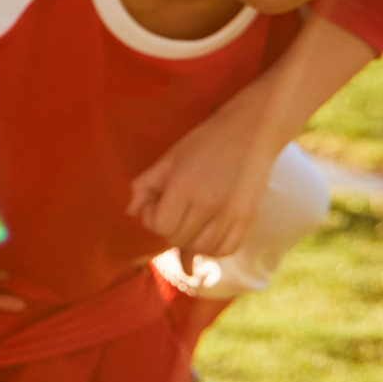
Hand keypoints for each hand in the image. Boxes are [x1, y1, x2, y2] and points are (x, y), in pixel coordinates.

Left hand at [129, 98, 276, 259]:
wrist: (251, 132)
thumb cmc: (204, 143)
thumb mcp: (168, 159)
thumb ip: (144, 186)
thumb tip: (131, 212)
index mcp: (184, 187)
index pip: (160, 226)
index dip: (151, 220)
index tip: (156, 206)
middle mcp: (209, 204)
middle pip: (179, 239)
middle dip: (168, 230)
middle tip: (172, 211)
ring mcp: (232, 214)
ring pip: (202, 249)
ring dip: (190, 242)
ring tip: (189, 223)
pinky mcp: (249, 218)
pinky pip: (227, 248)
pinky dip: (213, 248)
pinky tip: (206, 234)